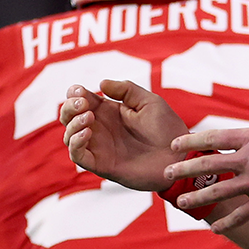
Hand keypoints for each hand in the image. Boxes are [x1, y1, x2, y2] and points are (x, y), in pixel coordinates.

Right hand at [60, 80, 187, 191]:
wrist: (179, 156)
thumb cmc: (167, 129)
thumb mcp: (149, 102)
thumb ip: (127, 90)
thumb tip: (101, 84)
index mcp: (109, 112)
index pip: (82, 100)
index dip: (75, 93)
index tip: (80, 90)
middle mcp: (101, 129)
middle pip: (69, 117)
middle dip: (69, 107)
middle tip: (83, 104)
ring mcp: (100, 147)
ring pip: (69, 136)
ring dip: (72, 124)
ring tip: (89, 117)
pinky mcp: (102, 164)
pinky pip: (77, 156)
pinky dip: (75, 143)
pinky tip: (87, 132)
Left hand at [165, 98, 248, 233]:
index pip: (215, 138)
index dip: (192, 141)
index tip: (175, 144)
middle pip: (210, 164)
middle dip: (185, 169)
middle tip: (166, 173)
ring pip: (219, 191)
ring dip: (197, 198)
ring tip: (180, 203)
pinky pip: (241, 215)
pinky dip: (227, 223)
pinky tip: (213, 229)